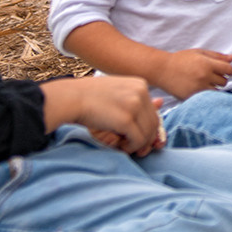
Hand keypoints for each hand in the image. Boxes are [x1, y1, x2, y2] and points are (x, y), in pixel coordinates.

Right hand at [44, 75, 164, 156]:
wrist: (71, 98)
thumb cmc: (90, 97)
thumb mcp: (117, 92)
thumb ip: (137, 99)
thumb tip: (160, 104)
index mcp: (140, 84)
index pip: (153, 111)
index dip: (146, 128)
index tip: (136, 137)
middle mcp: (142, 92)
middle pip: (154, 123)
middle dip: (146, 139)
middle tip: (134, 148)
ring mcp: (135, 105)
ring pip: (149, 133)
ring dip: (138, 145)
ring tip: (124, 147)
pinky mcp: (127, 119)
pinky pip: (138, 140)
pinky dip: (131, 148)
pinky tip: (120, 146)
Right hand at [153, 47, 231, 100]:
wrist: (162, 70)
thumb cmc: (181, 59)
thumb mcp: (199, 53)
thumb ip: (217, 56)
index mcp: (207, 64)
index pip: (229, 70)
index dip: (229, 70)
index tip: (224, 70)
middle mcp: (204, 77)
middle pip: (224, 82)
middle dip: (221, 78)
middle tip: (211, 76)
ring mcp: (198, 88)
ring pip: (217, 92)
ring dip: (214, 87)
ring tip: (205, 82)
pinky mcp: (192, 97)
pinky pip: (206, 98)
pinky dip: (206, 95)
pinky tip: (199, 89)